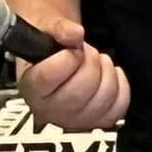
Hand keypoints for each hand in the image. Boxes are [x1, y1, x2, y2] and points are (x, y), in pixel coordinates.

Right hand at [15, 20, 129, 130]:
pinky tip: (107, 74)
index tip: (72, 48)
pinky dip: (120, 84)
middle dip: (90, 62)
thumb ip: (58, 28)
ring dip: (106, 71)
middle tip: (85, 51)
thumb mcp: (45, 29)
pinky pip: (119, 105)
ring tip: (95, 61)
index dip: (67, 57)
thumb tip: (76, 33)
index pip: (49, 78)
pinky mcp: (97, 122)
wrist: (55, 61)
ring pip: (103, 99)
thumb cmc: (48, 48)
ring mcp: (74, 121)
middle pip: (79, 92)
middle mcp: (49, 111)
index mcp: (31, 88)